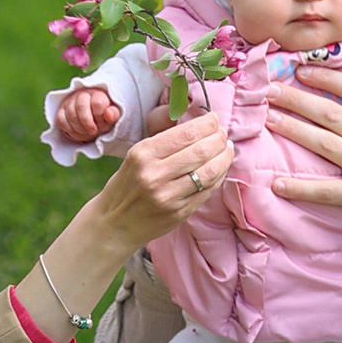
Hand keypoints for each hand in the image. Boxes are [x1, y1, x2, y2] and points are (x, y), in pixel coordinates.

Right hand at [51, 83, 121, 147]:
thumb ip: (113, 114)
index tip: (103, 124)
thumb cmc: (104, 116)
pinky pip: (61, 119)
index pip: (97, 103)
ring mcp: (70, 101)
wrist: (93, 117)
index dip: (99, 116)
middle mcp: (82, 94)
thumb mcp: (113, 115)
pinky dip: (69, 129)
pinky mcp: (61, 110)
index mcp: (97, 93)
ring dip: (79, 128)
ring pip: (70, 114)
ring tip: (87, 133)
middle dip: (87, 122)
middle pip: (81, 106)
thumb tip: (109, 114)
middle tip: (93, 132)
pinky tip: (77, 132)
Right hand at [93, 106, 233, 250]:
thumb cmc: (126, 184)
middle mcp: (155, 174)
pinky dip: (219, 176)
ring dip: (224, 157)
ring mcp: (169, 196)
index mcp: (143, 153)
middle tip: (222, 134)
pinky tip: (220, 168)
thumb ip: (164, 142)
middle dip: (219, 138)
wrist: (115, 223)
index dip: (207, 124)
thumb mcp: (136, 155)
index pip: (186, 133)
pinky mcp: (179, 213)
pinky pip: (207, 190)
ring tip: (226, 149)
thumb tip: (199, 125)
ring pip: (209, 172)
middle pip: (201, 151)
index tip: (214, 119)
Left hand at [268, 64, 341, 247]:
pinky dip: (299, 186)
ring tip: (268, 120)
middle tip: (269, 91)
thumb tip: (334, 104)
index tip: (300, 71)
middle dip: (298, 99)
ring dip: (293, 130)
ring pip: (325, 144)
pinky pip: (325, 190)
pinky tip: (276, 183)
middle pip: (333, 114)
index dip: (327, 78)